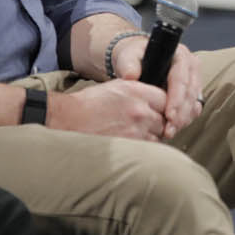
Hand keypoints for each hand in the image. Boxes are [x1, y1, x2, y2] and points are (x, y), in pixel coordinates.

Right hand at [47, 79, 168, 140]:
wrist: (68, 119)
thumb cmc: (89, 103)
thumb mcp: (116, 87)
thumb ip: (139, 92)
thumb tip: (156, 100)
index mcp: (137, 91)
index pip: (166, 99)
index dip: (164, 106)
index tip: (160, 111)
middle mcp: (140, 110)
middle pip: (165, 119)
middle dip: (160, 123)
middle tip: (150, 125)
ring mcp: (136, 130)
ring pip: (159, 136)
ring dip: (153, 136)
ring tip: (138, 134)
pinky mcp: (129, 146)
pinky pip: (147, 148)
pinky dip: (144, 147)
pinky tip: (133, 143)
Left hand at [109, 36, 204, 139]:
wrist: (136, 61)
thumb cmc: (133, 57)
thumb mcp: (128, 56)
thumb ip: (128, 64)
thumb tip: (131, 76)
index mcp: (179, 54)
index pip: (181, 78)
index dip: (176, 98)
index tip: (169, 115)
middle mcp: (190, 66)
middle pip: (190, 93)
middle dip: (181, 114)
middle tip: (169, 130)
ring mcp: (193, 79)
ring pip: (194, 102)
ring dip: (183, 119)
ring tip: (169, 132)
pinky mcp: (191, 92)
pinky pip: (193, 108)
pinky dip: (184, 120)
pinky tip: (174, 129)